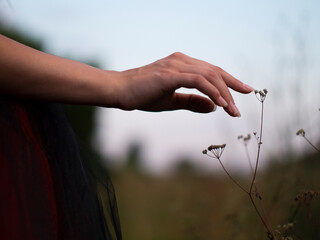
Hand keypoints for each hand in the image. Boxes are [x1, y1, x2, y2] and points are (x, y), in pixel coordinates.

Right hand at [113, 52, 252, 116]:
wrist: (120, 91)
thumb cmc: (142, 95)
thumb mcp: (172, 101)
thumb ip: (193, 102)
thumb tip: (214, 107)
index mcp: (182, 65)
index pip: (211, 71)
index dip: (229, 81)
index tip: (243, 91)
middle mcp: (181, 61)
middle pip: (215, 71)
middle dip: (232, 87)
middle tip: (241, 105)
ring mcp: (176, 66)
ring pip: (209, 75)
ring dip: (224, 93)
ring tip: (232, 110)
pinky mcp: (170, 74)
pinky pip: (198, 81)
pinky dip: (212, 92)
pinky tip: (221, 104)